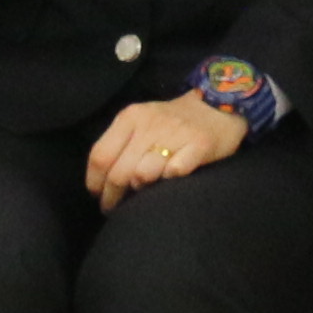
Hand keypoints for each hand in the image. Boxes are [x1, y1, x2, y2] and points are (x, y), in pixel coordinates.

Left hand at [86, 92, 248, 206]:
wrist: (217, 105)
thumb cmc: (171, 122)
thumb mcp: (140, 123)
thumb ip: (120, 145)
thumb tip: (102, 183)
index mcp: (130, 118)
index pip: (100, 156)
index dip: (95, 182)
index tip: (98, 196)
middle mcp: (149, 124)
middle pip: (119, 172)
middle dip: (113, 197)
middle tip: (115, 208)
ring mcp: (175, 134)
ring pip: (143, 174)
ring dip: (142, 188)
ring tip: (144, 192)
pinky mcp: (199, 145)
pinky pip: (175, 172)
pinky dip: (169, 180)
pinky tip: (170, 181)